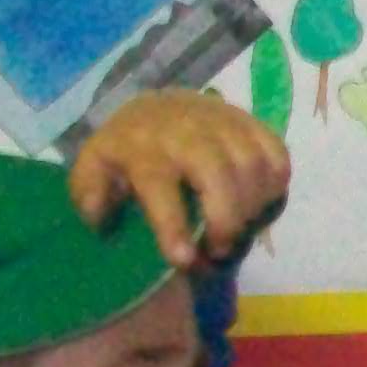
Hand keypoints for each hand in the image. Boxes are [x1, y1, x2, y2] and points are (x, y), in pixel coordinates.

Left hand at [68, 89, 290, 266]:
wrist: (155, 106)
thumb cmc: (126, 151)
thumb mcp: (93, 169)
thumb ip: (89, 194)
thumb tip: (101, 219)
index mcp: (143, 146)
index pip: (160, 185)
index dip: (173, 225)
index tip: (184, 260)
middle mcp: (186, 130)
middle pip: (220, 177)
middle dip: (226, 222)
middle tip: (219, 249)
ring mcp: (224, 123)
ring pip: (254, 169)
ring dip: (251, 209)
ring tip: (235, 229)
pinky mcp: (253, 123)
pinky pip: (277, 157)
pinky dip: (273, 186)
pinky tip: (255, 201)